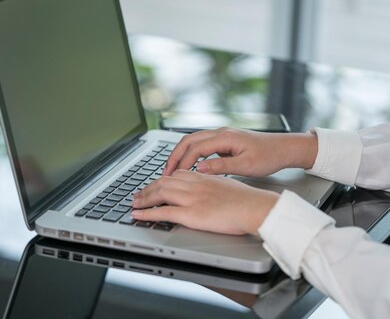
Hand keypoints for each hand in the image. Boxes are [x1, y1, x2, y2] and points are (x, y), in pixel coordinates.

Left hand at [131, 170, 278, 235]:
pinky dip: (146, 213)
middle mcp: (194, 184)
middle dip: (147, 188)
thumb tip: (208, 192)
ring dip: (143, 199)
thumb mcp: (227, 186)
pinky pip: (162, 212)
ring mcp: (191, 198)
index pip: (176, 174)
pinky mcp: (190, 213)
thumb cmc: (248, 201)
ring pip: (159, 193)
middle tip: (138, 195)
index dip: (162, 180)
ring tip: (134, 204)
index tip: (155, 185)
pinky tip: (137, 215)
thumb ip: (213, 186)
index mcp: (203, 177)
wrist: (255, 207)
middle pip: (163, 182)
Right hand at [163, 128, 317, 177]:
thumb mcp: (246, 166)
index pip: (194, 148)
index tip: (173, 176)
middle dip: (174, 156)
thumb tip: (200, 169)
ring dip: (180, 154)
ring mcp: (222, 135)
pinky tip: (188, 166)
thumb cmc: (269, 157)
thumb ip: (222, 166)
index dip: (181, 162)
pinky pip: (201, 144)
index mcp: (225, 137)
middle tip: (165, 173)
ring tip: (172, 170)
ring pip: (193, 141)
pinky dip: (190, 153)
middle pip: (188, 141)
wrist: (284, 148)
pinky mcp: (224, 140)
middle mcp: (221, 132)